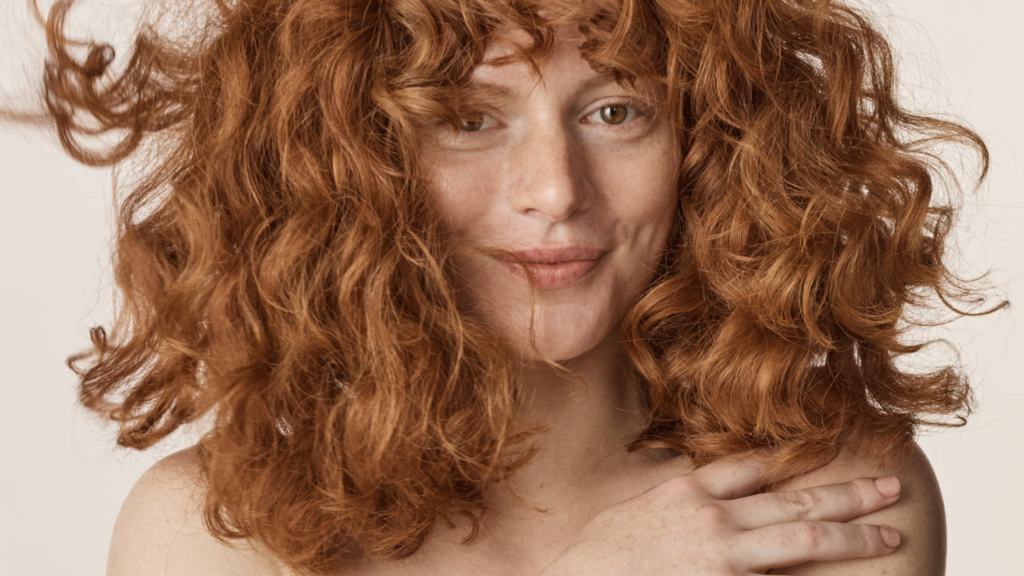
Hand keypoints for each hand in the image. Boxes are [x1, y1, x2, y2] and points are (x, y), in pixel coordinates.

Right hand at [537, 450, 901, 575]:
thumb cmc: (594, 560)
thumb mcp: (633, 514)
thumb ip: (675, 504)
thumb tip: (702, 498)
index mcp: (686, 494)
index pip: (752, 466)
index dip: (797, 457)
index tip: (831, 448)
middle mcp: (712, 519)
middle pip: (794, 501)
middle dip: (847, 494)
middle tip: (890, 487)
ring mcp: (722, 558)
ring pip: (803, 539)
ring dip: (852, 536)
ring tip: (888, 532)